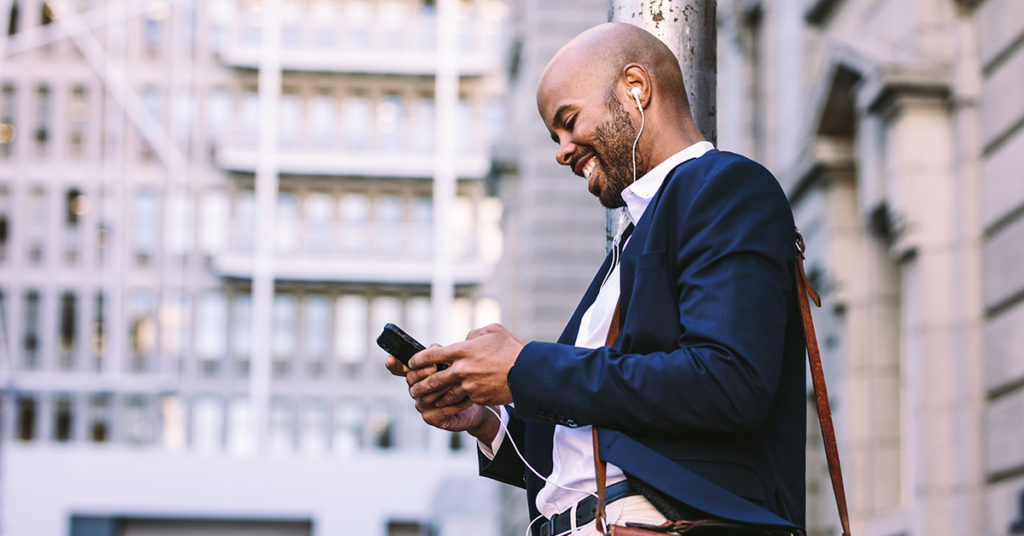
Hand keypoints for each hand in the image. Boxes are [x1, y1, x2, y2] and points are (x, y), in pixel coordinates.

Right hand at [386, 345, 498, 442]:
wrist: (474, 405)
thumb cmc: (461, 382)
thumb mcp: (452, 365)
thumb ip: (440, 355)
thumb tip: (434, 347)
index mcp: (418, 375)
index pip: (400, 368)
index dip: (394, 364)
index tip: (391, 359)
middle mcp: (416, 390)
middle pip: (411, 380)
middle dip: (422, 373)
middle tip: (435, 368)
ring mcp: (422, 405)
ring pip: (425, 396)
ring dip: (441, 388)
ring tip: (456, 382)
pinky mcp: (431, 418)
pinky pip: (439, 410)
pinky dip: (454, 404)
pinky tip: (466, 399)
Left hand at [408, 324, 524, 406]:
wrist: (528, 373)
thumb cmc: (512, 349)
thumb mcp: (493, 331)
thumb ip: (474, 334)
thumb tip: (466, 339)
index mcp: (462, 350)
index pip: (432, 355)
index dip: (418, 359)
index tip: (412, 362)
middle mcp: (462, 369)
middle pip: (433, 380)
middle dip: (420, 385)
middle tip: (413, 388)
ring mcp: (469, 385)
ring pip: (445, 394)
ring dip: (434, 398)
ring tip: (426, 400)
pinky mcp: (477, 397)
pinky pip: (462, 400)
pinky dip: (454, 402)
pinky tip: (449, 404)